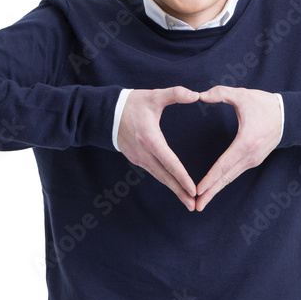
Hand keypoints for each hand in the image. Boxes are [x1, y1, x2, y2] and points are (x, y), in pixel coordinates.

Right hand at [117, 86, 200, 209]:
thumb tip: (196, 95)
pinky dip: (165, 181)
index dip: (182, 177)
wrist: (104, 113)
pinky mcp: (136, 159)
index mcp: (150, 139)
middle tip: (193, 205)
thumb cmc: (131, 104)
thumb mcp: (153, 96)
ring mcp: (139, 158)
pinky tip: (174, 187)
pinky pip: (154, 173)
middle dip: (179, 191)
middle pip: (165, 177)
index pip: (169, 162)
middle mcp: (144, 153)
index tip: (193, 189)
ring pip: (159, 177)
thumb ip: (175, 94)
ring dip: (173, 189)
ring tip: (187, 201)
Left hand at [195, 87, 280, 211]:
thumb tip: (201, 94)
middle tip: (195, 207)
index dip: (210, 178)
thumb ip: (221, 93)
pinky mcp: (253, 161)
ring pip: (230, 178)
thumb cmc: (265, 105)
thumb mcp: (243, 95)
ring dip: (215, 191)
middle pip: (226, 178)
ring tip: (201, 203)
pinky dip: (223, 182)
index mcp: (245, 143)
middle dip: (210, 193)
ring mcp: (253, 160)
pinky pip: (235, 174)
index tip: (197, 190)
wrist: (290, 116)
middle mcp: (250, 156)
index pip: (224, 164)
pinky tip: (213, 189)